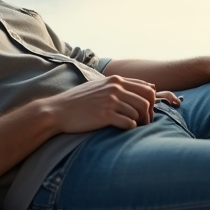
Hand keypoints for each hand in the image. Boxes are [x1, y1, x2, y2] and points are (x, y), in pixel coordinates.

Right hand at [42, 75, 180, 133]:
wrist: (58, 111)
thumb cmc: (79, 100)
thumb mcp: (99, 86)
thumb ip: (121, 85)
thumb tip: (149, 86)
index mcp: (115, 80)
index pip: (146, 88)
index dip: (152, 101)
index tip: (147, 111)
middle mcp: (115, 88)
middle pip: (147, 100)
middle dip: (150, 113)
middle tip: (145, 122)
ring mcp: (110, 101)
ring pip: (139, 112)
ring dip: (140, 122)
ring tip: (134, 126)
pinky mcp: (105, 115)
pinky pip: (129, 123)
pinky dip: (130, 127)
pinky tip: (123, 128)